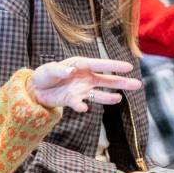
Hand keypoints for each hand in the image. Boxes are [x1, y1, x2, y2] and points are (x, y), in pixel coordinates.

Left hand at [27, 57, 141, 112]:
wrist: (35, 90)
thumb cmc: (44, 75)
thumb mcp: (48, 69)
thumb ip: (59, 70)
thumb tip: (70, 71)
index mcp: (80, 65)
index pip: (100, 64)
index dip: (114, 65)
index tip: (128, 66)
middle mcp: (85, 77)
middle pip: (106, 80)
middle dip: (121, 82)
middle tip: (138, 84)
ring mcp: (81, 89)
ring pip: (100, 93)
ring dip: (109, 97)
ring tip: (120, 98)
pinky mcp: (74, 100)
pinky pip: (82, 104)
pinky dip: (82, 106)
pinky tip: (84, 107)